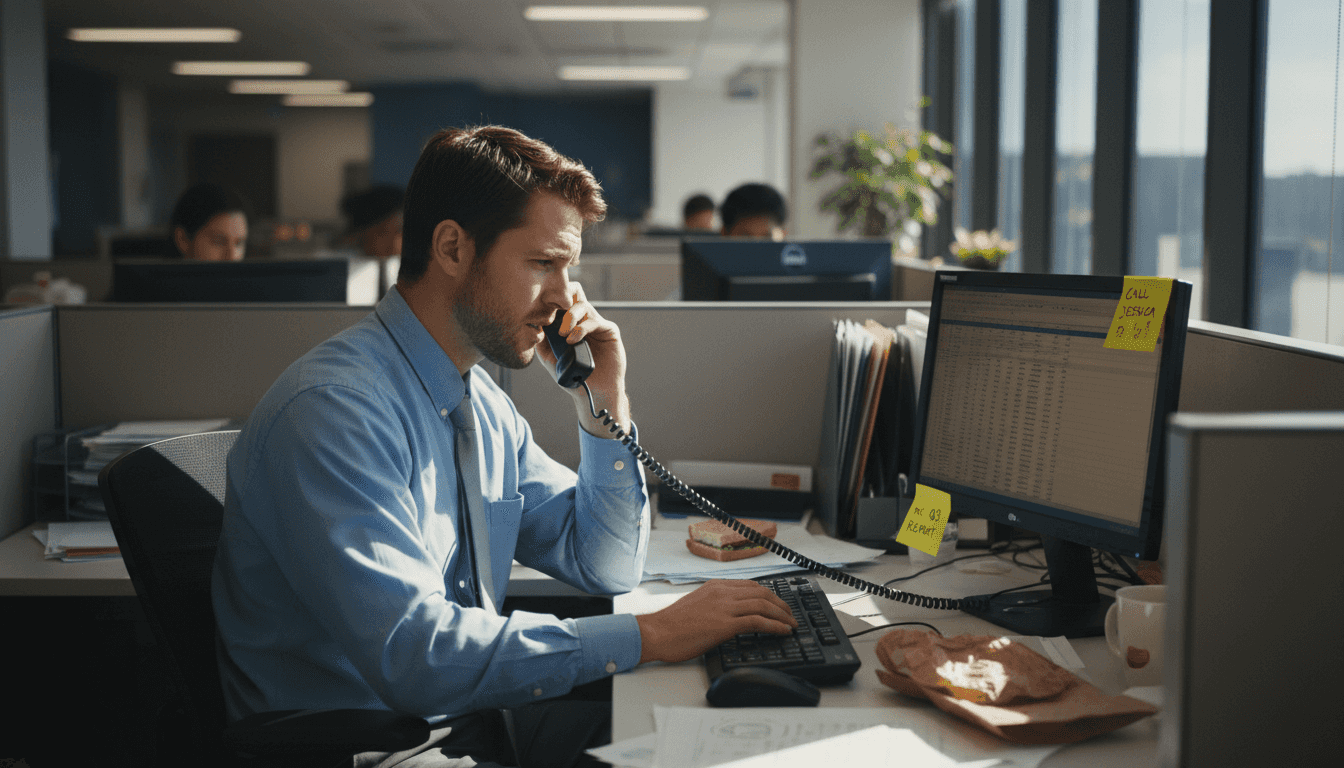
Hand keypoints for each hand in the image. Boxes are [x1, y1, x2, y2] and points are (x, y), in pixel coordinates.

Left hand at [535, 283, 631, 436]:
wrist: (594, 392)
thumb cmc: (573, 376)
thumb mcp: (550, 359)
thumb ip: (542, 342)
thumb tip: (532, 324)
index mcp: (568, 323)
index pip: (560, 301)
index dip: (550, 300)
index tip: (539, 311)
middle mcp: (582, 320)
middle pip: (574, 292)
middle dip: (561, 296)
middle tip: (552, 312)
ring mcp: (596, 323)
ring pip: (582, 304)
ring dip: (569, 316)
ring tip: (563, 334)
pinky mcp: (609, 330)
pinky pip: (594, 321)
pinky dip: (581, 328)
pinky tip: (573, 340)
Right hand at [634, 580, 797, 663]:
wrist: (657, 632)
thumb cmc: (671, 625)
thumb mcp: (696, 605)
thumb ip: (714, 605)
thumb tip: (728, 615)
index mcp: (715, 586)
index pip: (750, 585)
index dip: (769, 594)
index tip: (777, 603)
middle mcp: (722, 592)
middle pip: (761, 592)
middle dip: (780, 603)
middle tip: (790, 614)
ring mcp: (724, 607)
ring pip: (763, 604)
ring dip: (782, 614)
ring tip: (791, 623)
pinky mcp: (725, 624)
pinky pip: (758, 621)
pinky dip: (775, 625)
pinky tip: (783, 631)